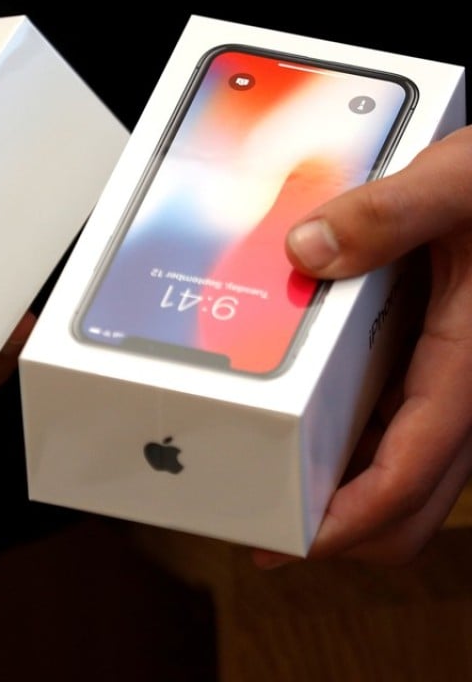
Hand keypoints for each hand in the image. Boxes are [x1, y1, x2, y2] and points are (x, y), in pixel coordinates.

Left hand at [252, 125, 471, 567]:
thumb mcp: (461, 183)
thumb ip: (391, 213)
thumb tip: (306, 250)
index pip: (410, 474)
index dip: (348, 521)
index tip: (292, 540)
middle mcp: (469, 391)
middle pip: (410, 502)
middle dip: (344, 530)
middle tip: (271, 527)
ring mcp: (459, 387)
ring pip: (408, 474)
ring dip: (348, 494)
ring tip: (277, 483)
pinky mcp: (447, 370)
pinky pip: (403, 431)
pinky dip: (359, 449)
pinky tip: (312, 426)